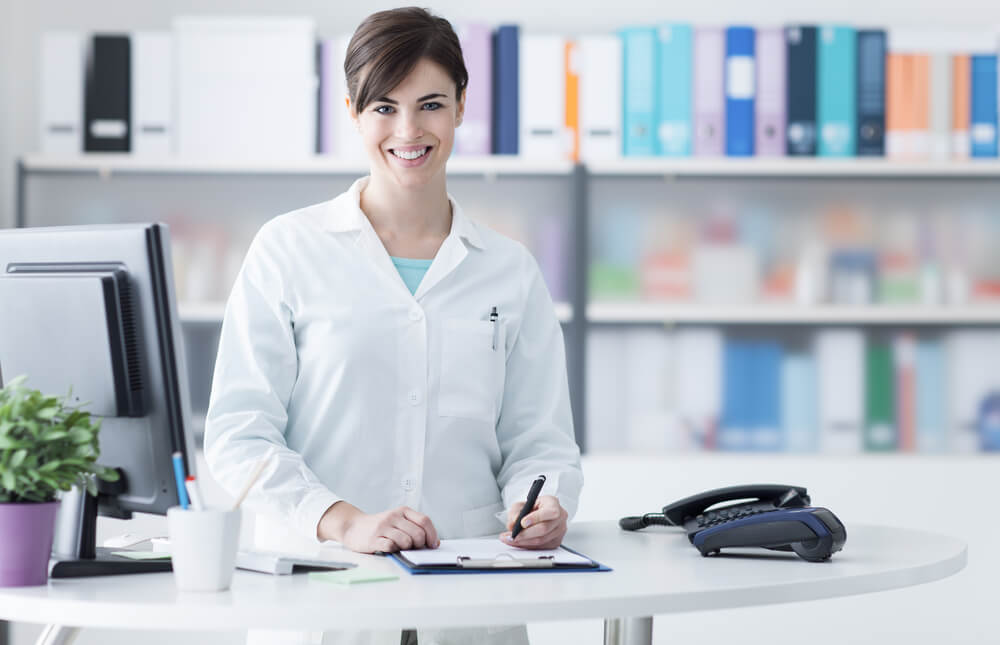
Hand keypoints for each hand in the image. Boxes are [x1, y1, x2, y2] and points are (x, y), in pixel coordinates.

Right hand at [318, 501, 439, 553]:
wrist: (353, 527)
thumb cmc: (380, 526)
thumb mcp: (397, 521)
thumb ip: (414, 528)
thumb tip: (434, 543)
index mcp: (402, 511)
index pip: (425, 521)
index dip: (432, 535)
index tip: (433, 545)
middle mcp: (393, 517)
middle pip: (418, 534)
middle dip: (420, 545)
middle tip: (413, 548)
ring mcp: (383, 527)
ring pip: (406, 541)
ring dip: (406, 549)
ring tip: (399, 547)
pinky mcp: (374, 539)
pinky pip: (391, 547)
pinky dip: (394, 550)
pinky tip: (390, 548)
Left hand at [500, 495, 567, 549]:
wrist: (537, 514)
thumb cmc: (531, 507)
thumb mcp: (521, 505)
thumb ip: (515, 512)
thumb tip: (513, 523)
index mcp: (553, 503)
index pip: (549, 512)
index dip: (536, 518)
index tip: (522, 522)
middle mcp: (560, 517)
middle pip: (544, 528)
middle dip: (526, 533)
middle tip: (513, 535)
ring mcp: (560, 530)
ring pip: (542, 540)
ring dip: (524, 542)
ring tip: (510, 540)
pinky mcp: (556, 542)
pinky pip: (541, 547)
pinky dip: (527, 546)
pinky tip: (518, 543)